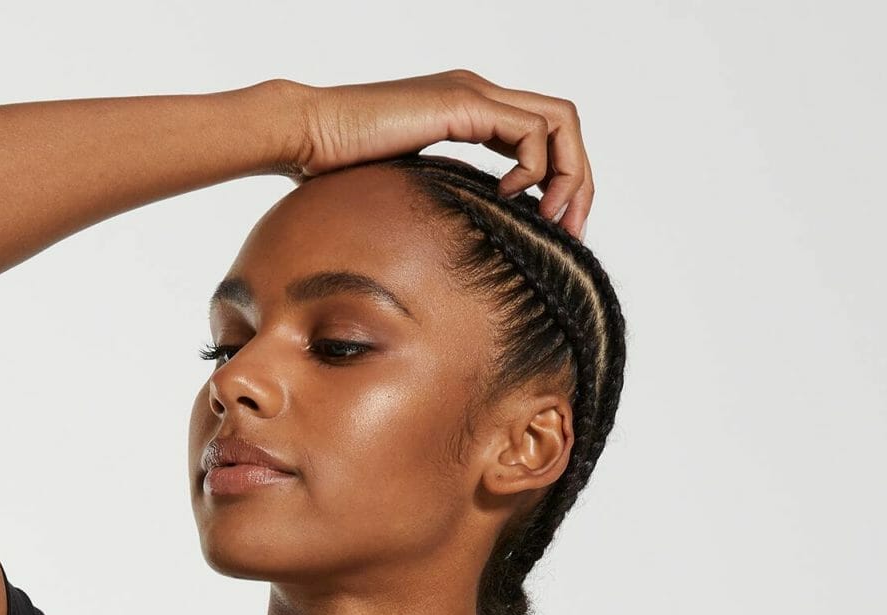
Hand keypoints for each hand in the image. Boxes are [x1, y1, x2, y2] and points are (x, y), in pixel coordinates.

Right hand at [283, 73, 593, 235]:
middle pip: (564, 124)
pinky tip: (509, 198)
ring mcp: (475, 94)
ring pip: (561, 121)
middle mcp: (479, 95)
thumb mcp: (410, 194)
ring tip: (550, 219)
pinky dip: (536, 169)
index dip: (560, 182)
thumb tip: (459, 247)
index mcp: (469, 111)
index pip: (541, 135)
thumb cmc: (339, 173)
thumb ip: (442, 202)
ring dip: (569, 175)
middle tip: (570, 232)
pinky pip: (532, 131)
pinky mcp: (466, 104)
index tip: (553, 231)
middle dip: (578, 182)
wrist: (307, 137)